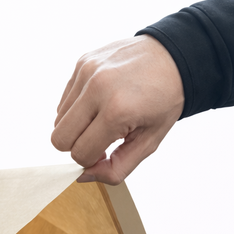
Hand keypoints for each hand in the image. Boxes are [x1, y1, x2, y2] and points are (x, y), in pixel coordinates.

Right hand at [52, 36, 184, 184]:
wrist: (175, 57)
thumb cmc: (164, 101)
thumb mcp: (149, 143)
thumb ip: (116, 168)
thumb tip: (83, 175)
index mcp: (117, 111)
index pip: (80, 153)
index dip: (91, 160)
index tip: (106, 151)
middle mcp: (97, 88)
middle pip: (59, 139)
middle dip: (77, 146)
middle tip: (99, 138)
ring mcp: (87, 72)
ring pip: (58, 119)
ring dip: (77, 126)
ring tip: (102, 117)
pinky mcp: (82, 62)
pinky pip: (65, 100)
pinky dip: (78, 108)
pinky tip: (100, 101)